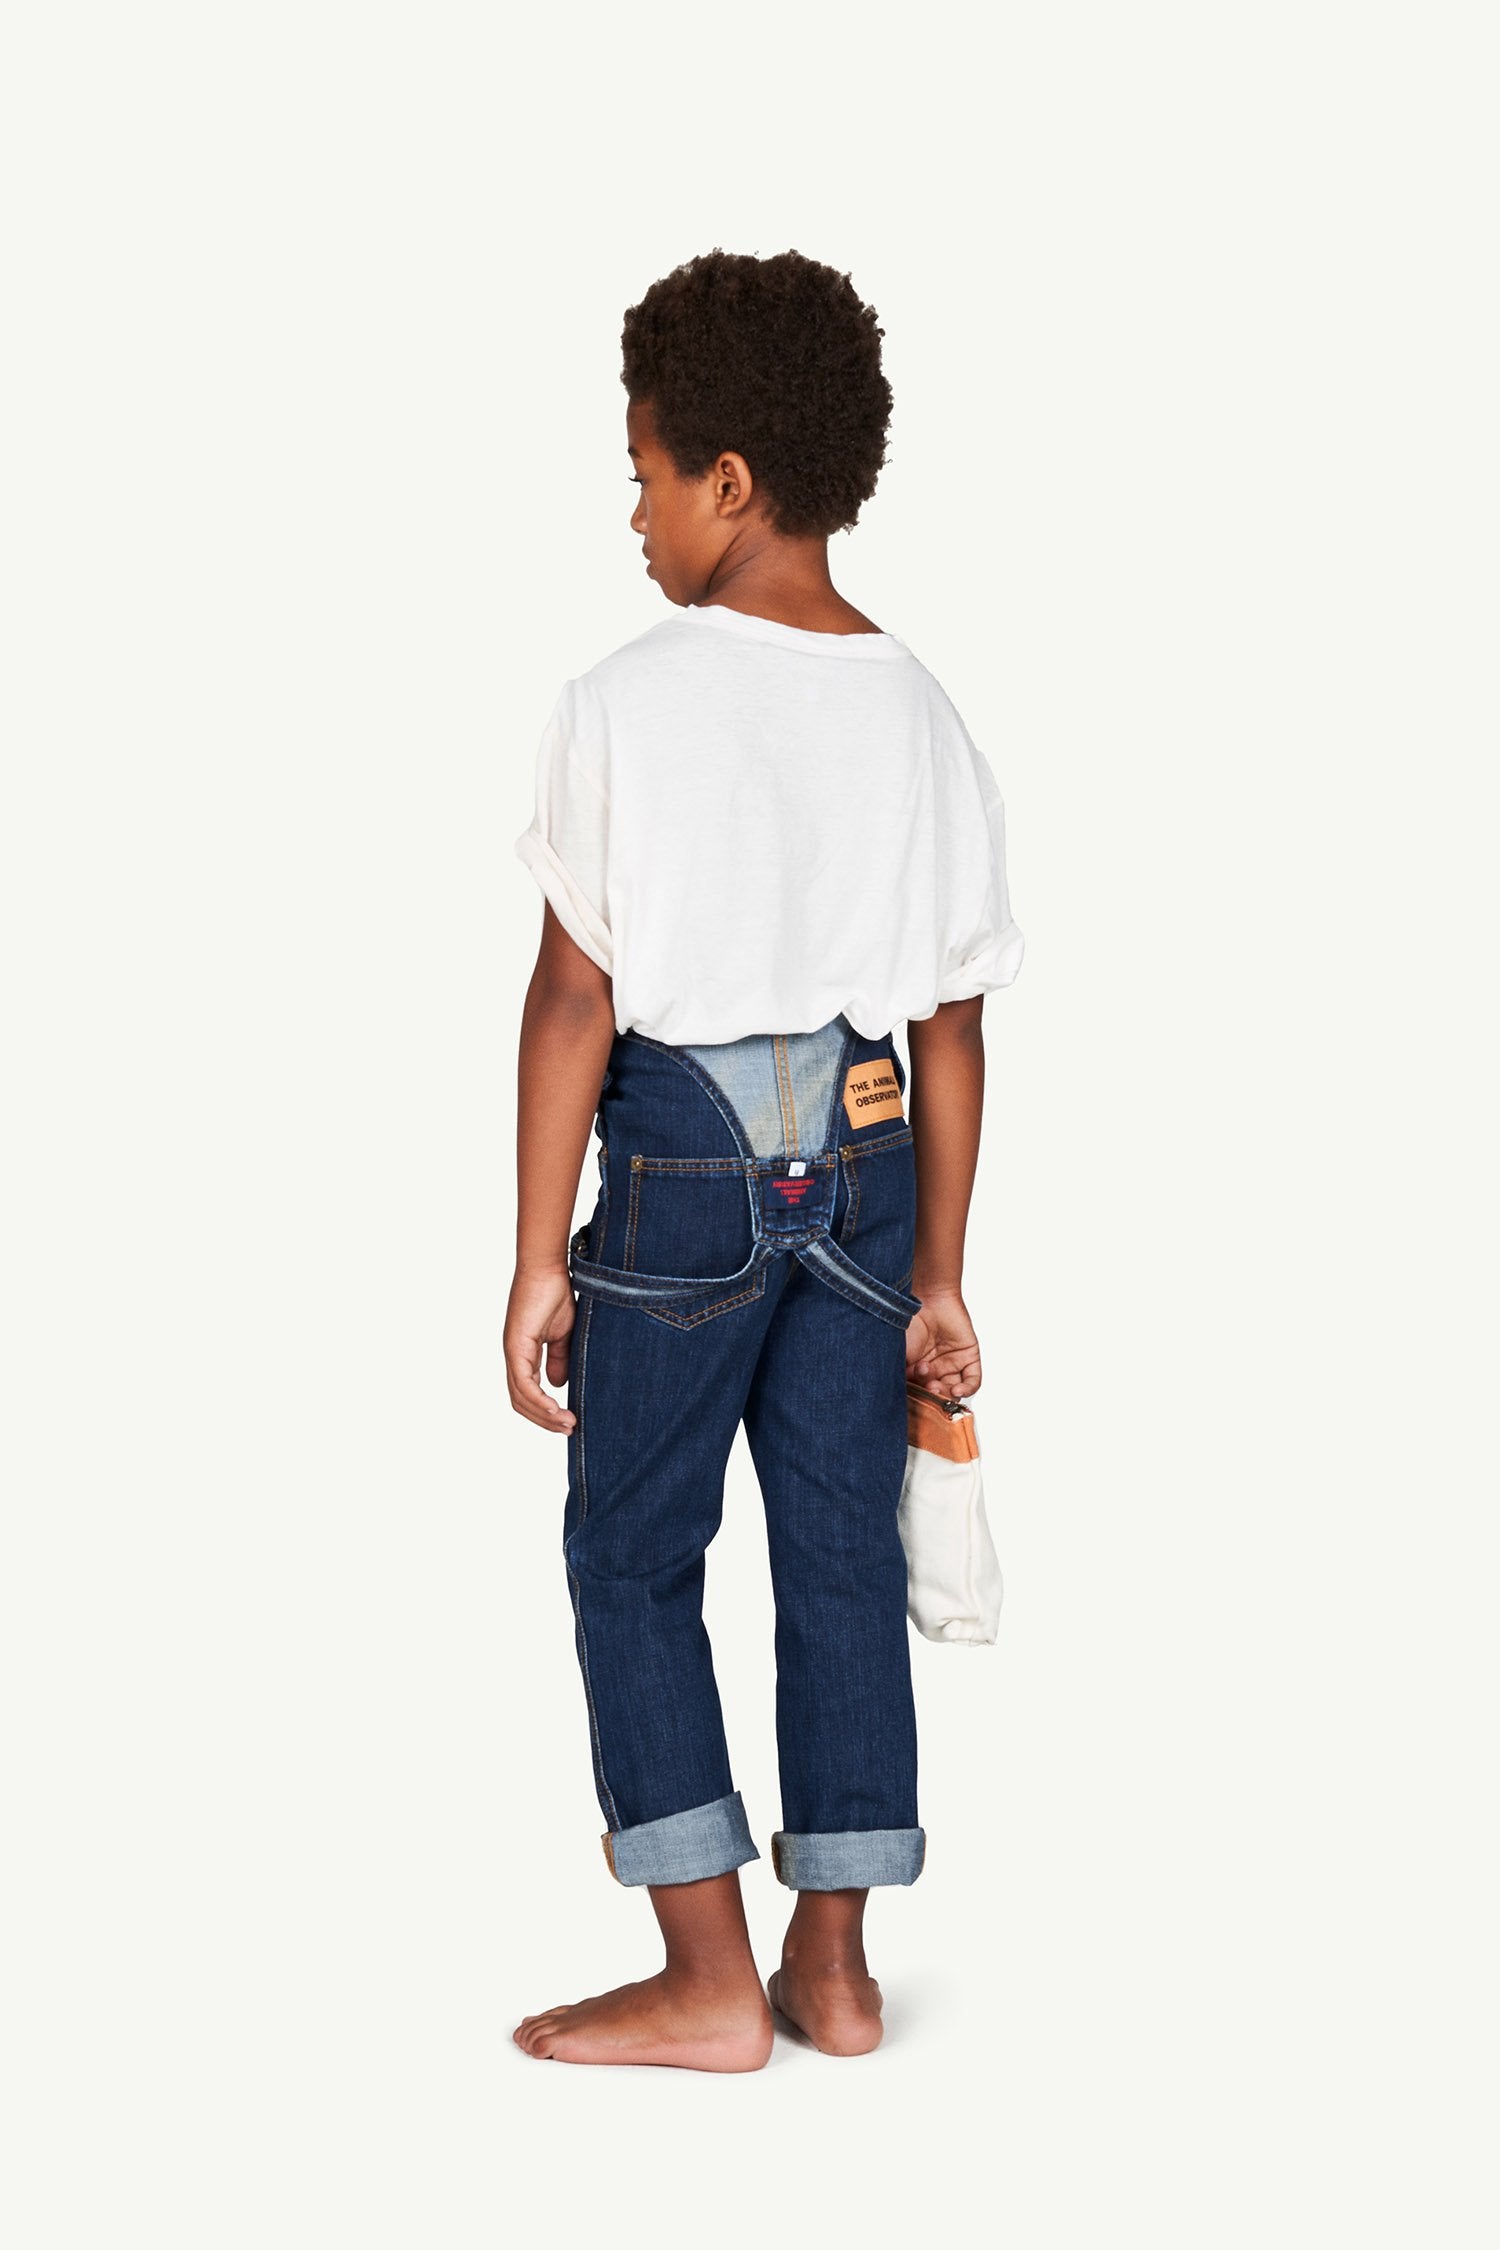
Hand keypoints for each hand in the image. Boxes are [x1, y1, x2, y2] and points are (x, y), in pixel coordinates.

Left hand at [504, 1265, 577, 1431]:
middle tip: (569, 1429)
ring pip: (521, 1397)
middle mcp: (514, 1356)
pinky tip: (556, 1408)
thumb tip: (557, 1385)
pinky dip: (539, 1400)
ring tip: (567, 1423)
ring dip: (544, 1415)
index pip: (528, 1394)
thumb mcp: (564, 1335)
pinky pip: (523, 1383)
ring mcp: (512, 1352)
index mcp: (523, 1355)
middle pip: (521, 1402)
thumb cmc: (556, 1294)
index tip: (568, 1421)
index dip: (545, 1412)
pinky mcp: (515, 1346)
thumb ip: (559, 1360)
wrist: (548, 1269)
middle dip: (545, 1420)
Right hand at [905, 1282, 980, 1400]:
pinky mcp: (969, 1356)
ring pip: (954, 1390)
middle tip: (926, 1388)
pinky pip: (973, 1380)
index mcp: (916, 1369)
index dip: (919, 1399)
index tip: (914, 1397)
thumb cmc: (907, 1324)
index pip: (921, 1394)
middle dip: (932, 1396)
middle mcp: (935, 1368)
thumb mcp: (898, 1356)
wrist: (926, 1299)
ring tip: (936, 1385)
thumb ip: (900, 1378)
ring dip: (946, 1394)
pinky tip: (957, 1390)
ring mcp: (953, 1363)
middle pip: (938, 1394)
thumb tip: (896, 1400)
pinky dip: (967, 1389)